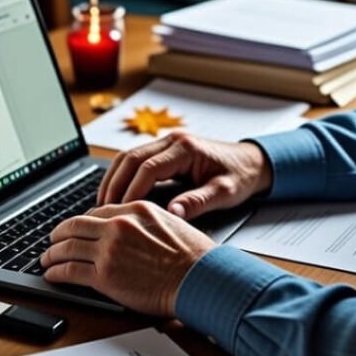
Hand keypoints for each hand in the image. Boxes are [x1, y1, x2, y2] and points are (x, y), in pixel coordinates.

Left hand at [41, 201, 214, 315]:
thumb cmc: (193, 256)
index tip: (77, 229)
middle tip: (53, 240)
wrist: (199, 278)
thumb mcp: (171, 222)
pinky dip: (56, 272)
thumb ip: (147, 221)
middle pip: (75, 225)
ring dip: (52, 253)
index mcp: (135, 209)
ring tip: (46, 259)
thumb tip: (135, 228)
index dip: (83, 222)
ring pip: (67, 247)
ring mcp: (109, 250)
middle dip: (59, 233)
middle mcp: (118, 225)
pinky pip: (69, 270)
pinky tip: (52, 275)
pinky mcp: (104, 275)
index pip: (98, 211)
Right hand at [98, 132, 272, 220]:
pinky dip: (121, 175)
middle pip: (131, 158)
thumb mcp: (225, 193)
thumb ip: (198, 202)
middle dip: (114, 184)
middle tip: (103, 210)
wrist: (251, 162)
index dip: (132, 190)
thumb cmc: (240, 176)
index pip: (148, 167)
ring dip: (113, 178)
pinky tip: (115, 194)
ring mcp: (166, 142)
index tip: (121, 211)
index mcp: (186, 148)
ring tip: (103, 204)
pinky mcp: (164, 150)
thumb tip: (172, 214)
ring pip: (128, 156)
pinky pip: (135, 159)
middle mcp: (172, 141)